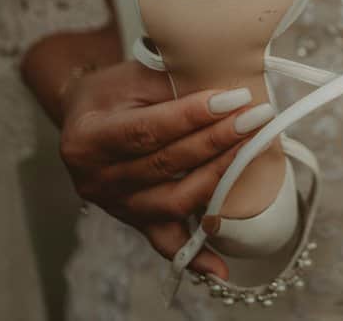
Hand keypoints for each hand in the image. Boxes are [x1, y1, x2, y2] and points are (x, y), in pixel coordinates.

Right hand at [58, 61, 274, 276]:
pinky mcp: (136, 221)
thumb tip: (227, 93)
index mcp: (88, 139)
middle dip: (217, 140)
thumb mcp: (132, 75)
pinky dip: (194, 255)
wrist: (87, 115)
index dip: (193, 116)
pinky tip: (221, 266)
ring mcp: (117, 206)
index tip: (234, 98)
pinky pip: (166, 242)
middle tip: (256, 117)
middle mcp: (98, 179)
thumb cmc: (113, 92)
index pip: (148, 130)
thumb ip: (172, 86)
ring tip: (254, 148)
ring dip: (219, 175)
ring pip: (174, 201)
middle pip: (166, 165)